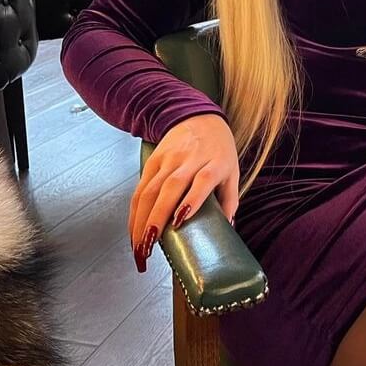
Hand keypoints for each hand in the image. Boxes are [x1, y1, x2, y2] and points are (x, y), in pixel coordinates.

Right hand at [128, 113, 239, 272]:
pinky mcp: (152, 160)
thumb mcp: (233, 171)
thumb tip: (227, 229)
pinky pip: (141, 188)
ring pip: (150, 190)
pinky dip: (135, 211)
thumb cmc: (219, 151)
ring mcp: (168, 159)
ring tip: (138, 247)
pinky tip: (133, 230)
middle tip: (149, 247)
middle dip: (156, 219)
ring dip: (140, 220)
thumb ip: (230, 200)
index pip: (203, 180)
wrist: (198, 118)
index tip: (180, 221)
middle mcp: (189, 160)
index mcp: (215, 162)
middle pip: (170, 188)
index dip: (192, 200)